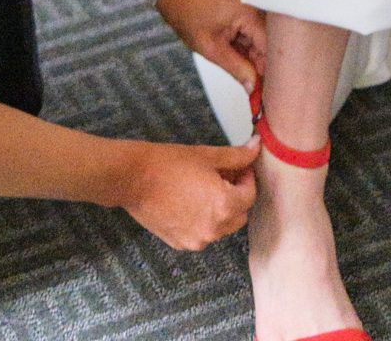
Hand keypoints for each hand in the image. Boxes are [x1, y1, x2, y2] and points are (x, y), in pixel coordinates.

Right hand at [115, 136, 258, 248]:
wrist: (134, 179)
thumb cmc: (170, 163)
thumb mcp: (207, 156)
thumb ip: (237, 156)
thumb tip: (256, 147)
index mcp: (224, 206)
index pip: (250, 195)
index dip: (247, 178)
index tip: (238, 167)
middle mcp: (214, 230)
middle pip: (239, 214)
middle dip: (237, 195)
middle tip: (223, 176)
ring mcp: (197, 241)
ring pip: (222, 227)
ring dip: (221, 210)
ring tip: (204, 188)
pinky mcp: (181, 244)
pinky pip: (203, 234)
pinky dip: (203, 220)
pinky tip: (189, 201)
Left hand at [157, 0, 268, 88]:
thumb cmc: (189, 14)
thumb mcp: (212, 49)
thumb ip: (237, 70)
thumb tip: (254, 87)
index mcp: (250, 13)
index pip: (271, 48)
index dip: (268, 72)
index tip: (264, 91)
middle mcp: (257, 5)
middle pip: (269, 44)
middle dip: (261, 66)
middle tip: (252, 86)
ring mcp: (254, 5)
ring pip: (262, 40)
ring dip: (253, 56)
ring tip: (235, 62)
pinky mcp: (249, 8)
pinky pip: (255, 32)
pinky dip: (248, 46)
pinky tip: (235, 51)